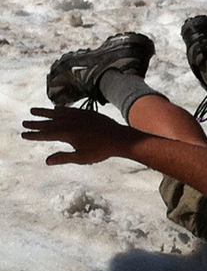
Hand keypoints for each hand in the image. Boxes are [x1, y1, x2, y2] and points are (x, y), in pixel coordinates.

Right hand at [22, 106, 136, 164]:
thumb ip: (64, 157)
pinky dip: (60, 109)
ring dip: (45, 112)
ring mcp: (79, 116)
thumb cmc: (101, 150)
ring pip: (58, 113)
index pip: (46, 134)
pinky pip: (69, 110)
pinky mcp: (86, 113)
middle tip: (24, 122)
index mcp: (68, 134)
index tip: (24, 135)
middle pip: (49, 122)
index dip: (34, 135)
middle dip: (36, 123)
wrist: (119, 138)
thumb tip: (47, 161)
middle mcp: (71, 122)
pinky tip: (55, 109)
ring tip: (34, 110)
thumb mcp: (82, 158)